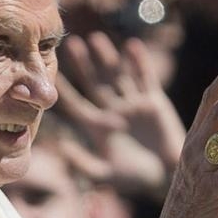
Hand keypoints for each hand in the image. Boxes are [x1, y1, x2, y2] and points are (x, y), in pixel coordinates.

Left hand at [57, 32, 186, 196]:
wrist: (168, 176)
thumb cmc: (136, 179)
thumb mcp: (107, 174)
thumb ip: (84, 163)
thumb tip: (62, 148)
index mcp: (99, 127)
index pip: (76, 104)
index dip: (64, 89)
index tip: (50, 73)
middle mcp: (113, 112)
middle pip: (94, 83)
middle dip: (83, 64)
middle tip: (70, 43)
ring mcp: (133, 105)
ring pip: (117, 76)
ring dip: (107, 58)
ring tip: (96, 38)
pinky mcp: (154, 102)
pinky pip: (145, 78)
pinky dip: (139, 63)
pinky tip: (131, 46)